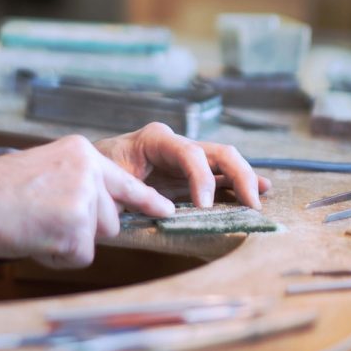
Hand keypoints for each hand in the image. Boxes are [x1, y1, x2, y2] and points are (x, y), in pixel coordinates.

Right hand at [0, 134, 174, 267]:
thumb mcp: (46, 168)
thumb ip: (77, 183)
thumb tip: (100, 212)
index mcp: (82, 152)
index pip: (124, 181)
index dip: (147, 201)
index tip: (168, 211)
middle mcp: (89, 170)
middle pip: (111, 218)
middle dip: (84, 229)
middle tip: (44, 219)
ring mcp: (84, 197)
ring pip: (97, 237)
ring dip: (70, 242)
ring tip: (37, 225)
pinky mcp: (76, 225)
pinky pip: (80, 256)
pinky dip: (58, 256)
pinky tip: (34, 237)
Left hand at [94, 122, 269, 209]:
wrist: (88, 170)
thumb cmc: (96, 173)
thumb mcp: (109, 180)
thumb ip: (133, 191)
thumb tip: (163, 211)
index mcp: (155, 139)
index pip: (189, 153)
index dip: (201, 179)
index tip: (204, 208)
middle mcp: (176, 144)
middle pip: (218, 153)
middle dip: (239, 175)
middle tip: (250, 204)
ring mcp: (186, 157)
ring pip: (225, 161)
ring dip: (246, 179)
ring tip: (260, 199)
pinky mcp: (190, 174)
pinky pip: (220, 175)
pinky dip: (239, 182)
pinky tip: (261, 190)